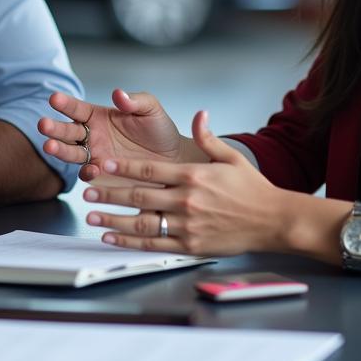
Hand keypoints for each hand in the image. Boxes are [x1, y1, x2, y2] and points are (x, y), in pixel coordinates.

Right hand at [39, 89, 191, 181]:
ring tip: (50, 146)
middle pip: (68, 131)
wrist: (174, 160)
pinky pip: (89, 174)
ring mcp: (95, 156)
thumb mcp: (150, 109)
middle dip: (54, 128)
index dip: (66, 104)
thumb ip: (134, 101)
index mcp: (100, 116)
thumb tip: (118, 93)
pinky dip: (87, 173)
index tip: (54, 98)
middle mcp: (93, 136)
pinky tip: (91, 169)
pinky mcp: (103, 175)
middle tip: (44, 125)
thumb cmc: (160, 130)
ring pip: (72, 153)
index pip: (78, 109)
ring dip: (60, 150)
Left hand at [81, 110, 292, 254]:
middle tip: (86, 191)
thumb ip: (209, 137)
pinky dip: (130, 242)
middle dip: (109, 193)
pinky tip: (113, 238)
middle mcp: (187, 200)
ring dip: (113, 220)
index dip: (123, 168)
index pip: (149, 170)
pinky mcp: (191, 246)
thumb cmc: (252, 189)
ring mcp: (188, 226)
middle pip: (138, 195)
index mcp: (193, 176)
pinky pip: (154, 244)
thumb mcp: (231, 157)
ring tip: (92, 217)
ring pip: (141, 222)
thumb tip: (200, 113)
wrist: (273, 220)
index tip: (103, 165)